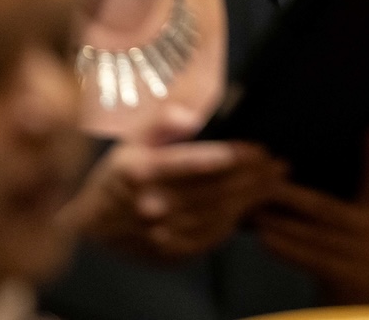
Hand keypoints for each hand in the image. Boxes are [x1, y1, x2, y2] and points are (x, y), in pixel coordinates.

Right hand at [63, 106, 286, 261]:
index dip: (227, 157)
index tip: (257, 149)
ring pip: (214, 215)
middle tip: (277, 164)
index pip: (188, 163)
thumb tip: (189, 115)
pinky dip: (233, 223)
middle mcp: (148, 205)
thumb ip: (162, 121)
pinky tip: (250, 208)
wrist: (90, 226)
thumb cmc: (120, 173)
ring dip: (248, 199)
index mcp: (138, 171)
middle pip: (209, 190)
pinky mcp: (167, 253)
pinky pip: (208, 238)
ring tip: (273, 182)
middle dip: (250, 177)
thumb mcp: (133, 138)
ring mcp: (158, 233)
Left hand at [254, 126, 368, 304]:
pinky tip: (264, 238)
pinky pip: (309, 258)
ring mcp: (366, 256)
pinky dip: (284, 248)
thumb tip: (296, 171)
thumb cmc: (349, 256)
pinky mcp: (350, 277)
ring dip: (277, 221)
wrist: (362, 305)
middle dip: (288, 194)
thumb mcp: (356, 225)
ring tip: (252, 209)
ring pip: (311, 233)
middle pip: (325, 207)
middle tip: (262, 179)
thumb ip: (343, 201)